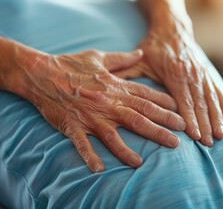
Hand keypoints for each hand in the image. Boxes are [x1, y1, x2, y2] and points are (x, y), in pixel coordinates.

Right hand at [22, 49, 185, 172]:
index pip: (145, 96)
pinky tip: (99, 169)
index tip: (181, 114)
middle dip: (161, 128)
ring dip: (128, 149)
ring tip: (142, 162)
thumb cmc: (70, 64)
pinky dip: (90, 156)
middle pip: (139, 116)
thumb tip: (141, 54)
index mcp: (114, 85)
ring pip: (114, 134)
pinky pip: (83, 143)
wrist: (42, 73)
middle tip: (179, 140)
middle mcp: (107, 102)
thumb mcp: (99, 57)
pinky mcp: (73, 125)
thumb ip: (122, 59)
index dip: (165, 105)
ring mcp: (90, 115)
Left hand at [116, 13, 222, 146]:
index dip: (190, 118)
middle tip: (209, 143)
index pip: (184, 100)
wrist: (172, 27)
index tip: (195, 135)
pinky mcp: (207, 72)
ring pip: (211, 99)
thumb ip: (128, 74)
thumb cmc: (153, 46)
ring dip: (217, 118)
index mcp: (175, 73)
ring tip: (221, 136)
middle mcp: (191, 74)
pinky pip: (218, 90)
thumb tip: (109, 86)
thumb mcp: (140, 59)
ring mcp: (201, 73)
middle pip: (200, 103)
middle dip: (206, 124)